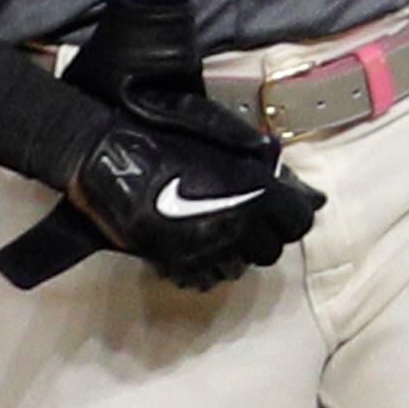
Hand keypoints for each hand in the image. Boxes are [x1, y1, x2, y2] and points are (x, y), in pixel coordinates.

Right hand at [63, 109, 322, 288]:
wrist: (105, 154)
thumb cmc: (161, 132)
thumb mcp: (221, 130)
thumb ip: (262, 161)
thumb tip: (303, 187)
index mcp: (255, 189)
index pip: (298, 222)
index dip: (290, 215)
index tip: (277, 208)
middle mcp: (237, 224)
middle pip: (271, 251)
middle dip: (263, 236)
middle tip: (246, 218)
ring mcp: (206, 248)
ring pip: (240, 268)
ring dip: (236, 254)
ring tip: (220, 233)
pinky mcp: (176, 263)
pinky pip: (207, 277)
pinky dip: (207, 266)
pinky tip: (197, 246)